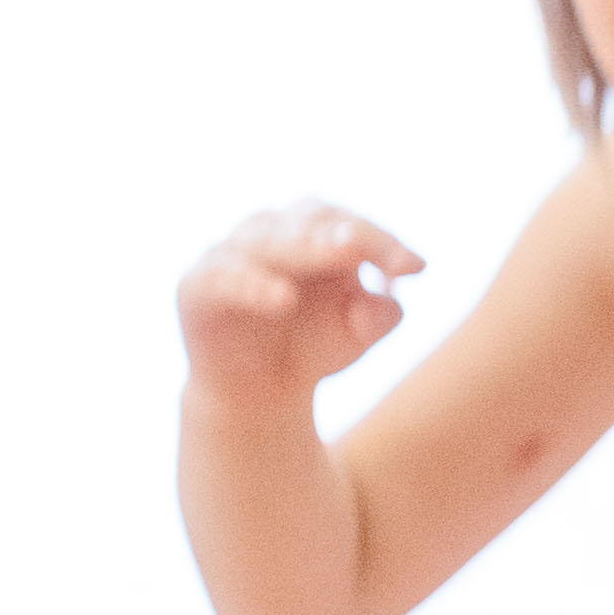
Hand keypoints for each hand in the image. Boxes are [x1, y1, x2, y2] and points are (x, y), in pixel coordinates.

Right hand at [180, 204, 422, 412]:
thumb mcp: (357, 336)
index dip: (382, 240)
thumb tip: (386, 301)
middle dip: (347, 234)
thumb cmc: (313, 348)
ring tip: (344, 256)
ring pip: (268, 241)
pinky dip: (252, 285)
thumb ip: (378, 316)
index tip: (416, 268)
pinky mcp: (196, 286)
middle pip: (311, 220)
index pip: (347, 222)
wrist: (260, 394)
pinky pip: (223, 278)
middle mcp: (269, 232)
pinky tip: (283, 299)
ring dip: (306, 247)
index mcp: (311, 232)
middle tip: (372, 248)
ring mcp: (229, 255)